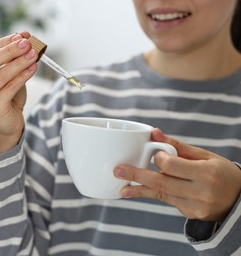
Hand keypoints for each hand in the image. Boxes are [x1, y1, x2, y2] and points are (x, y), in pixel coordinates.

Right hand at [0, 31, 37, 154]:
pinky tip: (32, 69)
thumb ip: (13, 57)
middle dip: (10, 50)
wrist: (7, 122)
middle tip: (28, 44)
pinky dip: (23, 76)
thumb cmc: (7, 96)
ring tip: (33, 55)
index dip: (4, 42)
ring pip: (1, 74)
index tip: (22, 36)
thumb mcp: (9, 73)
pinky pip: (9, 88)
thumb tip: (25, 37)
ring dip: (19, 62)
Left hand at [114, 128, 240, 222]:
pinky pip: (166, 200)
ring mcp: (195, 206)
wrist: (239, 200)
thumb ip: (177, 146)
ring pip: (160, 194)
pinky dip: (153, 193)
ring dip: (139, 189)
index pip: (172, 165)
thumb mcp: (204, 155)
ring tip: (122, 187)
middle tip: (117, 171)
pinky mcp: (189, 214)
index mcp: (207, 173)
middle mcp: (201, 192)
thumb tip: (153, 132)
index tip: (156, 154)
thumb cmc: (221, 173)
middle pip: (161, 182)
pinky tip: (139, 190)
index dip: (159, 158)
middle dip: (136, 176)